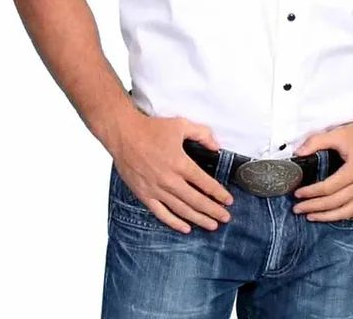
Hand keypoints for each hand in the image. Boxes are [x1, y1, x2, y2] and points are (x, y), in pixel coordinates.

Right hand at [110, 108, 233, 233]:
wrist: (124, 134)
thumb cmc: (151, 129)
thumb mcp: (181, 125)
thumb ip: (202, 134)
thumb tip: (216, 146)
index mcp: (180, 163)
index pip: (205, 183)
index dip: (219, 193)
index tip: (228, 200)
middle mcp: (169, 180)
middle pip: (196, 201)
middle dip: (213, 210)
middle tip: (226, 217)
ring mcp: (156, 189)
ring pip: (182, 210)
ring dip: (198, 219)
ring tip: (212, 225)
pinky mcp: (144, 195)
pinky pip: (161, 214)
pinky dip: (174, 222)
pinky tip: (185, 228)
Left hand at [291, 115, 352, 221]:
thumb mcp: (338, 134)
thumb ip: (316, 142)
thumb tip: (299, 152)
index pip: (327, 188)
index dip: (310, 193)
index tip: (298, 194)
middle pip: (334, 203)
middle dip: (313, 207)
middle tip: (298, 208)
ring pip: (347, 212)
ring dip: (327, 216)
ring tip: (312, 216)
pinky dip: (346, 215)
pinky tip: (335, 215)